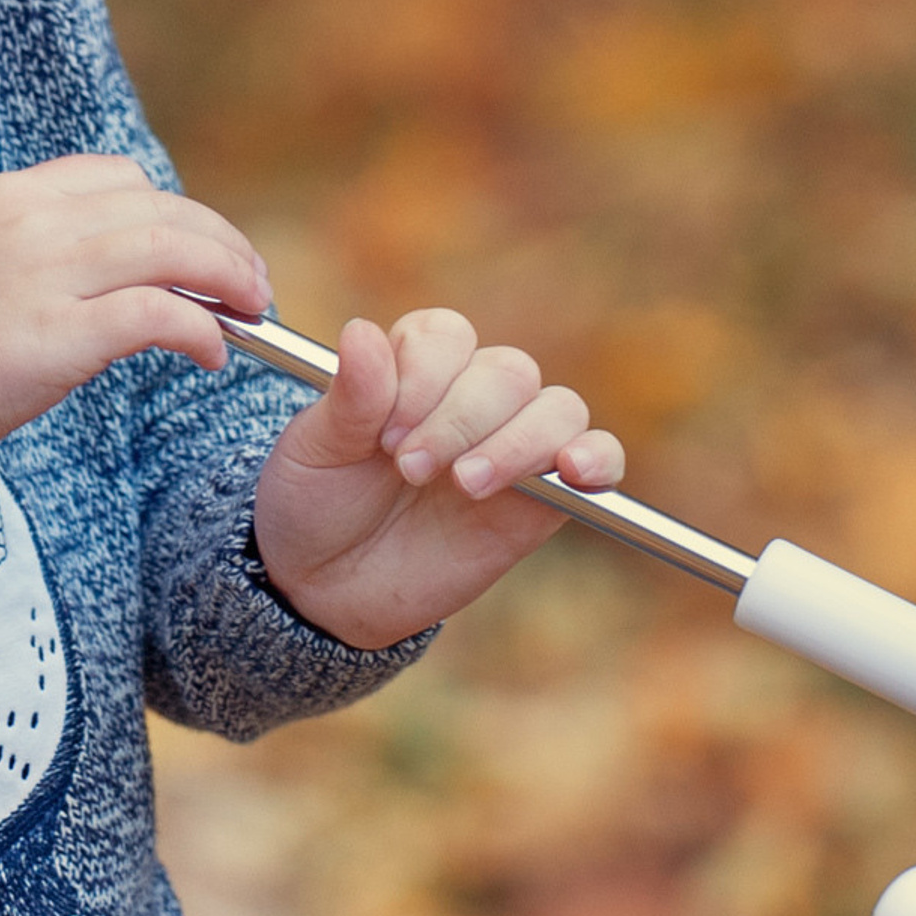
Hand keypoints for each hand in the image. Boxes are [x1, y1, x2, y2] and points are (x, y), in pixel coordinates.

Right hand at [0, 155, 270, 465]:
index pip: (117, 178)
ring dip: (227, 278)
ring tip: (249, 311)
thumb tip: (100, 273)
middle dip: (220, 243)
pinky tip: (210, 354)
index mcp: (10, 195)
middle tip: (249, 283)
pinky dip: (200, 330)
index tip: (197, 248)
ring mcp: (47, 275)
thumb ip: (31, 250)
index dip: (173, 211)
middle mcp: (34, 221)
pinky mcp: (59, 335)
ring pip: (172, 251)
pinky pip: (157, 315)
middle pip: (159, 209)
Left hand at [252, 310, 625, 649]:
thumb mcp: (314, 450)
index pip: (445, 335)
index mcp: (411, 367)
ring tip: (466, 485)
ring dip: (518, 443)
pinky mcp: (545, 501)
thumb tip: (362, 331)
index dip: (422, 377)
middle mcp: (468, 396)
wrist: (327, 584)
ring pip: (557, 407)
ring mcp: (512, 445)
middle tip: (410, 470)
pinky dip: (599, 457)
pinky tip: (573, 473)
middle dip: (459, 419)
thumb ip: (349, 398)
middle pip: (506, 370)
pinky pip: (601, 458)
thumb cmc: (315, 502)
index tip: (385, 435)